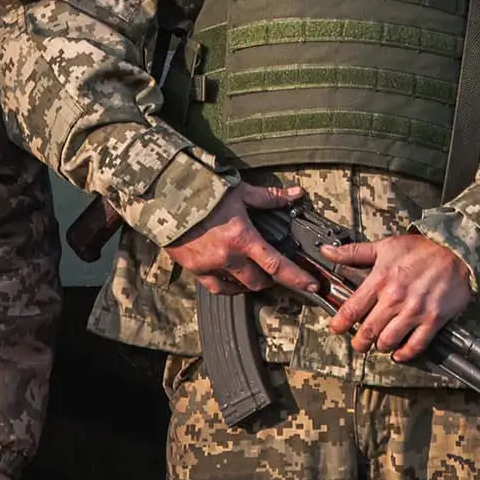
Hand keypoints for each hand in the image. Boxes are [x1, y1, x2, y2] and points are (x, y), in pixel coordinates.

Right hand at [165, 183, 317, 295]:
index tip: (311, 286)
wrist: (168, 197)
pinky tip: (234, 278)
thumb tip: (297, 194)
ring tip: (255, 273)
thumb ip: (270, 197)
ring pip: (239, 287)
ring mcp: (210, 266)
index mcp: (243, 238)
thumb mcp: (241, 192)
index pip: (277, 265)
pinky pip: (217, 287)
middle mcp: (228, 257)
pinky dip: (229, 285)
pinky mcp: (194, 269)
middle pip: (259, 281)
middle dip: (272, 280)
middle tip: (277, 272)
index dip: (296, 278)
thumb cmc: (205, 192)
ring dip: (251, 283)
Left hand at [323, 233, 473, 361]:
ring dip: (381, 346)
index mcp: (381, 280)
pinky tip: (399, 353)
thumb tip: (327, 251)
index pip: (352, 308)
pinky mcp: (433, 319)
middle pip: (368, 331)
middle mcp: (395, 298)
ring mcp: (415, 311)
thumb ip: (353, 252)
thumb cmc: (420, 248)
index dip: (340, 323)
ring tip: (380, 344)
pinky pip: (416, 345)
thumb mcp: (385, 246)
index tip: (335, 328)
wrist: (456, 250)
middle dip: (359, 342)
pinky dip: (405, 354)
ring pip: (389, 341)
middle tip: (358, 343)